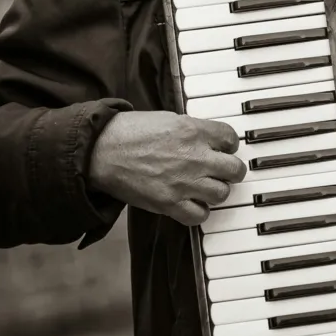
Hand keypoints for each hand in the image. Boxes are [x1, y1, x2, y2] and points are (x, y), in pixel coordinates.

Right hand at [88, 111, 245, 225]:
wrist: (100, 151)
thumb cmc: (128, 132)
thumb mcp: (167, 119)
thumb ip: (192, 130)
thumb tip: (208, 140)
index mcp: (193, 131)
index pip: (231, 138)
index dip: (229, 144)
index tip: (224, 148)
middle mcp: (194, 157)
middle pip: (235, 170)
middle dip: (231, 171)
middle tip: (223, 171)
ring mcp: (184, 182)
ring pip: (222, 194)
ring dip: (216, 191)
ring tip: (205, 188)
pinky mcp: (170, 203)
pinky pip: (200, 215)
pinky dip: (198, 212)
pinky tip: (191, 204)